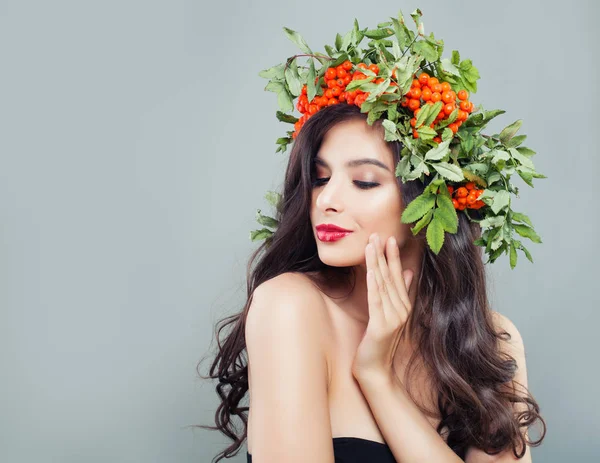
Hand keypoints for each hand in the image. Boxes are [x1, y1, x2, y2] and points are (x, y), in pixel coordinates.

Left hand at [351, 233, 414, 379]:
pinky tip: (370, 270)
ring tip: (371, 245)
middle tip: (378, 234)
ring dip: (376, 263)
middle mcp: (401, 309)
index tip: (389, 239)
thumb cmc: (380, 342)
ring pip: (382, 285)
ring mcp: (393, 318)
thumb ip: (402, 293)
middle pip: (391, 277)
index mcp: (403, 305)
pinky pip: (376, 300)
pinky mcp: (381, 326)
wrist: (375, 369)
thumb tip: (409, 272)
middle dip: (384, 255)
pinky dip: (373, 284)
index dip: (393, 257)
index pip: (398, 276)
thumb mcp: (392, 314)